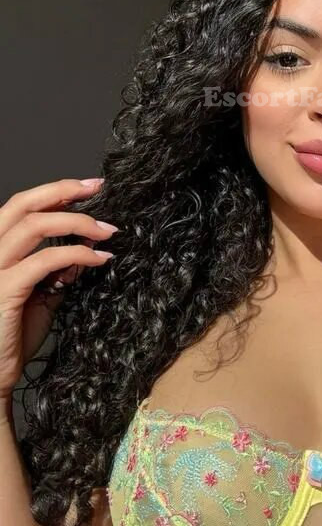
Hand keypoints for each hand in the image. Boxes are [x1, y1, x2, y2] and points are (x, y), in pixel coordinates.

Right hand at [0, 178, 118, 402]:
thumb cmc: (12, 337)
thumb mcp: (40, 296)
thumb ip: (56, 271)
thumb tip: (86, 247)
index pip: (21, 208)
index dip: (55, 191)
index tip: (89, 187)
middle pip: (22, 205)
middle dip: (64, 190)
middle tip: (98, 188)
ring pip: (33, 225)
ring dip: (77, 222)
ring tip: (107, 230)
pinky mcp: (3, 290)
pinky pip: (45, 261)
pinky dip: (76, 254)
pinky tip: (98, 259)